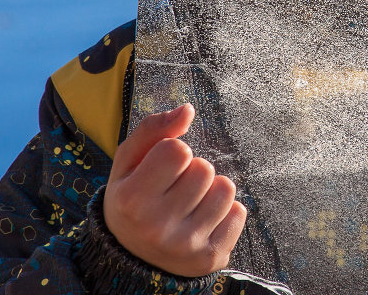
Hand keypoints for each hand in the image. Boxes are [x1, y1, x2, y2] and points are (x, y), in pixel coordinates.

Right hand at [103, 104, 246, 276]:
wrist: (132, 257)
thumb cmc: (133, 198)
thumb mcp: (128, 163)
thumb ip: (153, 129)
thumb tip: (188, 109)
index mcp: (133, 200)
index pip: (178, 150)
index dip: (173, 153)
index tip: (161, 170)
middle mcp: (157, 227)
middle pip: (204, 169)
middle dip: (193, 171)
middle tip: (175, 190)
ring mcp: (185, 245)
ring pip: (225, 189)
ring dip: (212, 190)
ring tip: (190, 204)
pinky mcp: (210, 257)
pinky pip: (239, 212)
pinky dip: (226, 212)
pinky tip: (203, 222)